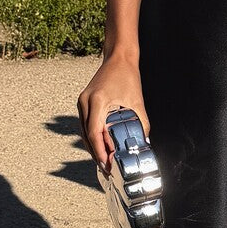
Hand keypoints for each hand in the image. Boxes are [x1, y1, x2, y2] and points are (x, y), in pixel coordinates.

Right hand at [77, 55, 151, 170]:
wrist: (118, 58)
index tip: (106, 164)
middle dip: (96, 154)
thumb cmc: (127, 76)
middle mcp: (85, 102)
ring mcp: (82, 102)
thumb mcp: (137, 101)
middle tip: (107, 169)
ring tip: (104, 161)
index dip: (99, 151)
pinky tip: (101, 146)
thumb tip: (144, 141)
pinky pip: (85, 124)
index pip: (93, 133)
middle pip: (86, 136)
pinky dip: (92, 137)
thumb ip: (141, 122)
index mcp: (97, 101)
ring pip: (84, 132)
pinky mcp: (84, 102)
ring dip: (93, 147)